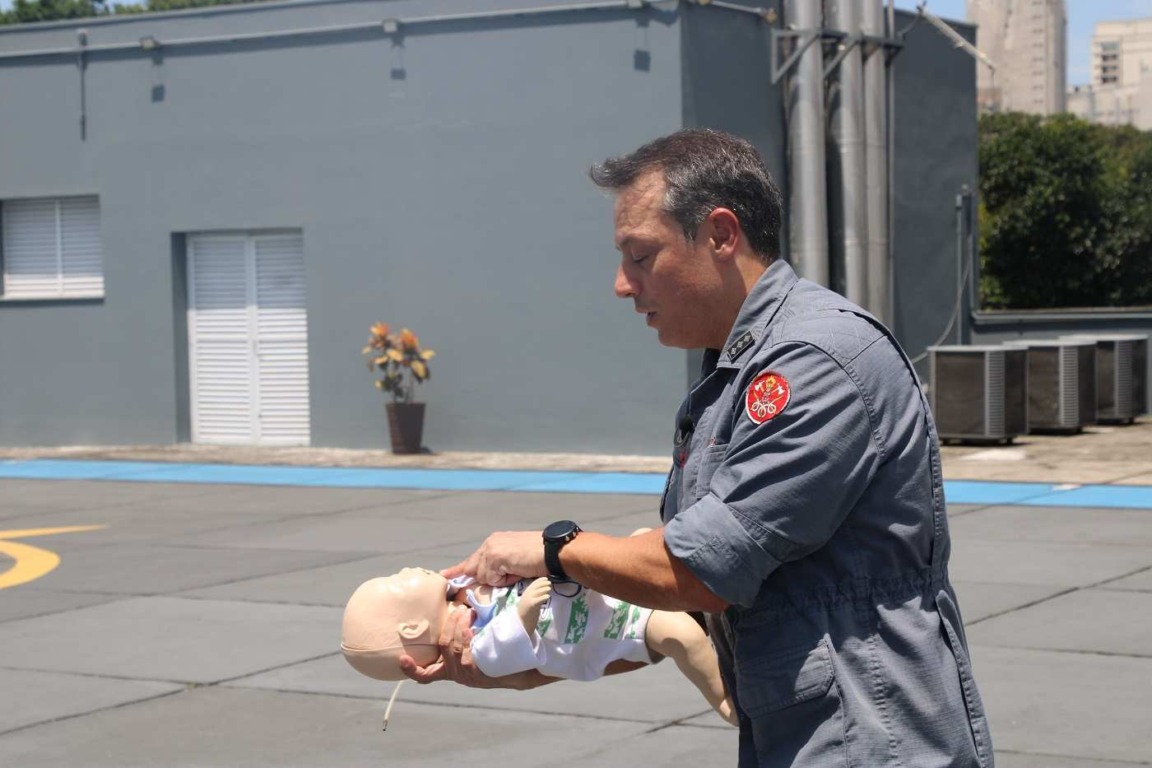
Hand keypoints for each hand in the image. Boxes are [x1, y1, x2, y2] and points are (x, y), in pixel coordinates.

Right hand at [398, 604, 495, 687]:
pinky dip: (464, 633)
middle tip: (461, 607)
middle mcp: (457, 674)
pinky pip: (465, 648)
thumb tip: (462, 610)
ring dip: (459, 624)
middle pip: (443, 645)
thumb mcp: (478, 650)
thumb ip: (465, 639)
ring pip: (453, 644)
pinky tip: (470, 625)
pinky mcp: (475, 670)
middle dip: (450, 623)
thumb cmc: (501, 658)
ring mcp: (465, 673)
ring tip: (469, 611)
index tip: (402, 658)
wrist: (525, 671)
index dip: (412, 669)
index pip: (426, 675)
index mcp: (452, 671)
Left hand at [399, 603, 553, 689]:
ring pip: (440, 650)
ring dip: (446, 630)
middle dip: (455, 625)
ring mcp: (454, 673)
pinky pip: (426, 675)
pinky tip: (401, 660)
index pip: (461, 649)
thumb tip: (541, 587)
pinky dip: (413, 669)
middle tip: (465, 610)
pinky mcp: (448, 672)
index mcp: (479, 666)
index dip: (462, 631)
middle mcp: (464, 673)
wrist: (521, 668)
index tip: (469, 614)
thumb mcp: (526, 627)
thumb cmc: (522, 647)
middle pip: (448, 645)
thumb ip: (531, 607)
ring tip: (457, 615)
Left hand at [442, 531, 545, 586]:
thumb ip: (500, 566)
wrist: (554, 551)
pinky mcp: (495, 558)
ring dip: (501, 579)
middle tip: (478, 579)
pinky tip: (517, 570)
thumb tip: (489, 578)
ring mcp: (491, 550)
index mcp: (495, 541)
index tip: (445, 574)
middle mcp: (490, 543)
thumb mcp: (516, 559)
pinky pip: (493, 579)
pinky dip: (505, 580)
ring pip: (484, 576)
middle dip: (477, 577)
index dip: (460, 569)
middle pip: (473, 568)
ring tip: (518, 570)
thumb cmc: (541, 556)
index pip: (473, 559)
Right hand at [515, 577, 551, 634]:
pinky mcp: (531, 605)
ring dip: (544, 589)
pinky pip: (539, 599)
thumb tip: (543, 589)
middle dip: (543, 584)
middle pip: (536, 586)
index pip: (533, 584)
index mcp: (526, 593)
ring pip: (538, 591)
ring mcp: (528, 599)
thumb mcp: (530, 600)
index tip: (546, 578)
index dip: (540, 580)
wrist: (521, 623)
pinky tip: (548, 596)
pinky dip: (543, 596)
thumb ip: (535, 595)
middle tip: (549, 583)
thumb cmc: (526, 612)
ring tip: (549, 588)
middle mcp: (527, 594)